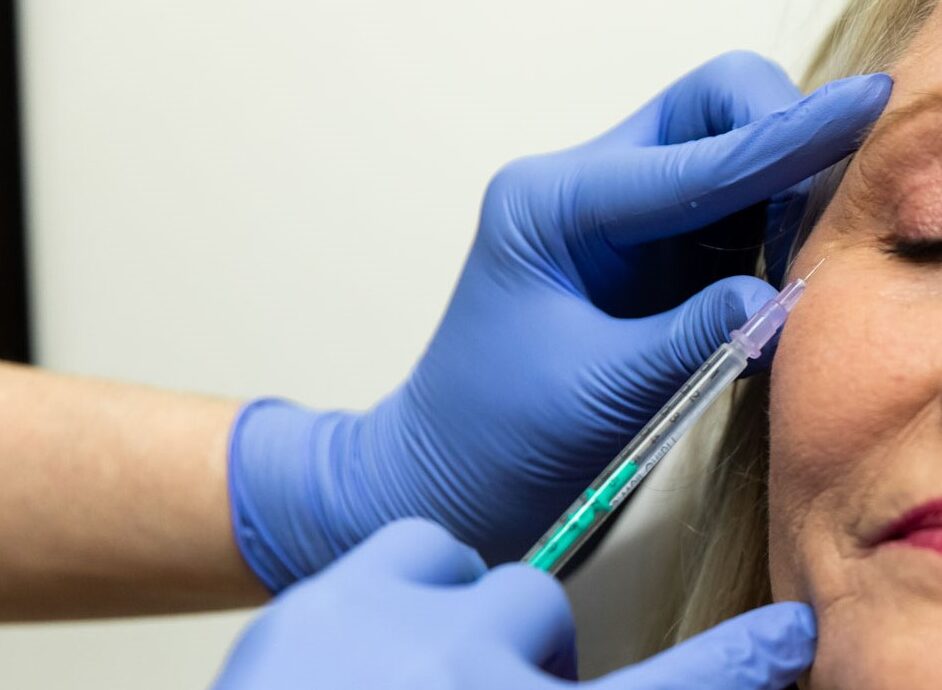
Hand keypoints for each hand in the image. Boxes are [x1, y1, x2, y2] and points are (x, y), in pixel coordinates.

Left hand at [212, 519, 816, 689]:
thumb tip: (557, 663)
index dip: (735, 670)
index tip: (791, 635)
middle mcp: (469, 683)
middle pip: (545, 615)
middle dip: (518, 656)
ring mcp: (391, 633)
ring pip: (481, 574)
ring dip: (461, 617)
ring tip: (406, 669)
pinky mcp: (323, 601)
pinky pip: (413, 550)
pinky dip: (407, 584)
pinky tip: (366, 640)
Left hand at [228, 53, 891, 587]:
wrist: (452, 473)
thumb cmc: (497, 436)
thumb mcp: (603, 391)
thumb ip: (697, 336)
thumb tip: (783, 298)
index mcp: (550, 203)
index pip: (689, 159)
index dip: (782, 142)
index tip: (860, 117)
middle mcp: (580, 191)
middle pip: (706, 112)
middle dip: (775, 140)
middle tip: (815, 222)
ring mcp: (611, 220)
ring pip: (722, 158)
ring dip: (775, 194)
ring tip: (796, 266)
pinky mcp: (637, 258)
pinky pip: (720, 217)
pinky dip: (759, 238)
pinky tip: (766, 287)